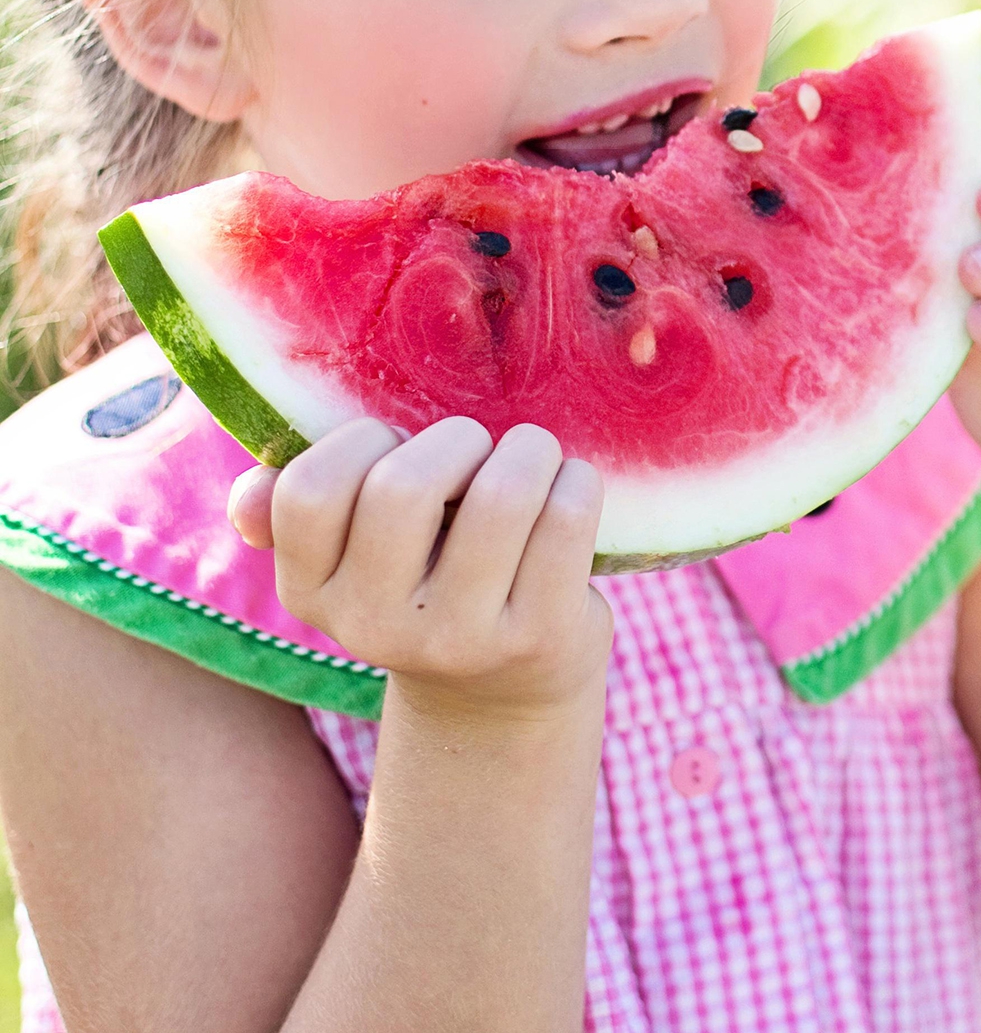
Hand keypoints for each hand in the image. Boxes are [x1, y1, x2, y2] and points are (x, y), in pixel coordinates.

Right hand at [226, 417, 612, 720]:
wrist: (503, 694)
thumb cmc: (427, 586)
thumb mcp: (353, 563)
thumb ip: (296, 516)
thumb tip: (249, 496)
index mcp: (312, 593)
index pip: (309, 492)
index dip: (361, 441)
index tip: (398, 446)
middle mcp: (376, 627)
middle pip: (403, 487)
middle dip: (455, 439)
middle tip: (479, 449)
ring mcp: (461, 639)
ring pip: (501, 497)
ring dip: (528, 451)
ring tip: (533, 458)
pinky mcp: (540, 637)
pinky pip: (565, 520)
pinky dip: (577, 482)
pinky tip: (571, 488)